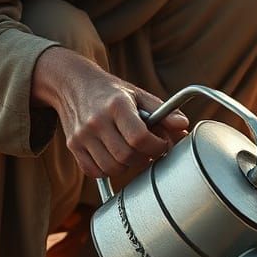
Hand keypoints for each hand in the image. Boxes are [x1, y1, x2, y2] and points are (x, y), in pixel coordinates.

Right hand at [32, 48, 188, 178]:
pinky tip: (115, 157)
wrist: (74, 84)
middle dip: (144, 158)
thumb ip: (162, 111)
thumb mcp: (138, 95)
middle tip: (149, 151)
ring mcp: (82, 134)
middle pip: (126, 156)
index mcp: (117, 105)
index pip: (139, 137)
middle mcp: (96, 120)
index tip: (161, 144)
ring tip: (133, 154)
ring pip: (111, 167)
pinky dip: (108, 170)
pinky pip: (94, 171)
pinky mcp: (73, 145)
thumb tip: (183, 126)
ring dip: (127, 166)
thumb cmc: (111, 92)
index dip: (156, 146)